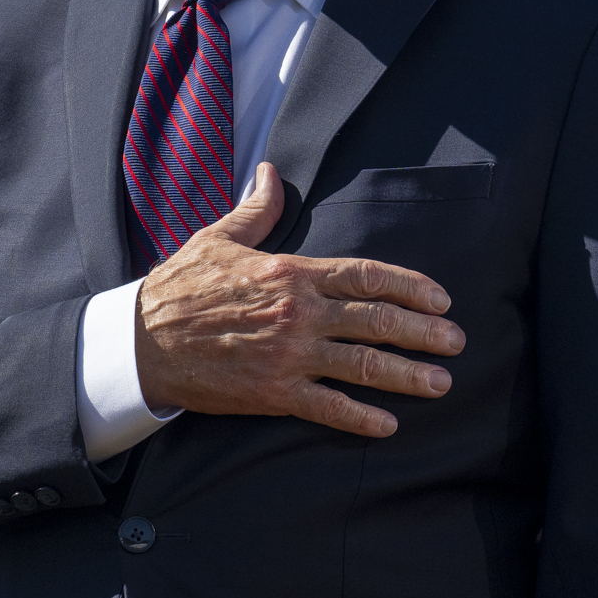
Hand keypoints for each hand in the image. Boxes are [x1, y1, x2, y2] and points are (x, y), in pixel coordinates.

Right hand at [131, 163, 462, 437]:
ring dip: (407, 375)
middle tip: (456, 342)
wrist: (142, 341)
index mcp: (292, 272)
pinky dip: (361, 417)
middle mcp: (299, 313)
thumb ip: (255, 209)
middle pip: (377, 320)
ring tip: (440, 383)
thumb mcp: (217, 238)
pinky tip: (388, 424)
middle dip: (424, 332)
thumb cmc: (179, 287)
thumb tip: (270, 172)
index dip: (410, 286)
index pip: (367, 275)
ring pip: (363, 365)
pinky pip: (328, 407)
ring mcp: (289, 354)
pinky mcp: (273, 391)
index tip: (439, 299)